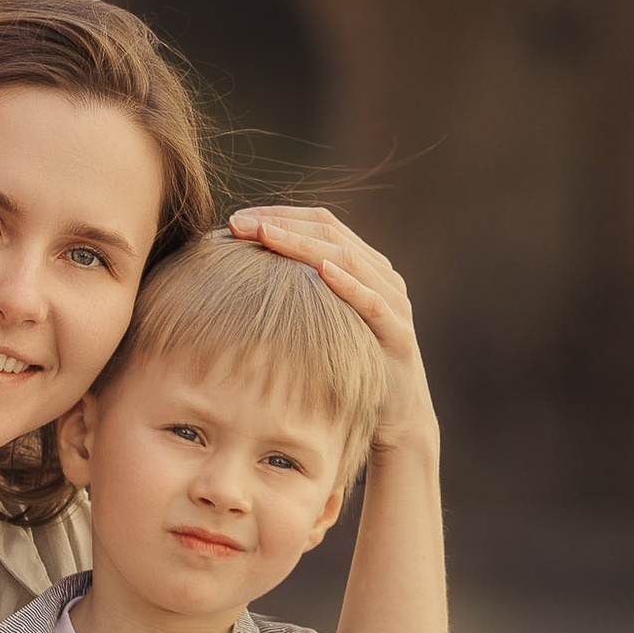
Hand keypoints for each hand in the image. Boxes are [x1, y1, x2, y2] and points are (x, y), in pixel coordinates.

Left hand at [229, 205, 438, 459]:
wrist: (394, 418)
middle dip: (281, 223)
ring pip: (347, 258)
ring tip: (266, 235)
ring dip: (303, 244)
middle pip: (330, 233)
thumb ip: (296, 293)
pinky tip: (321, 271)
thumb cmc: (347, 368)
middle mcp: (381, 275)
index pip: (320, 223)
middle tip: (238, 223)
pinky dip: (348, 283)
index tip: (236, 219)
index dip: (278, 214)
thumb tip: (238, 275)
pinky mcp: (398, 333)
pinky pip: (372, 302)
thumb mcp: (319, 323)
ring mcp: (393, 302)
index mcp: (363, 266)